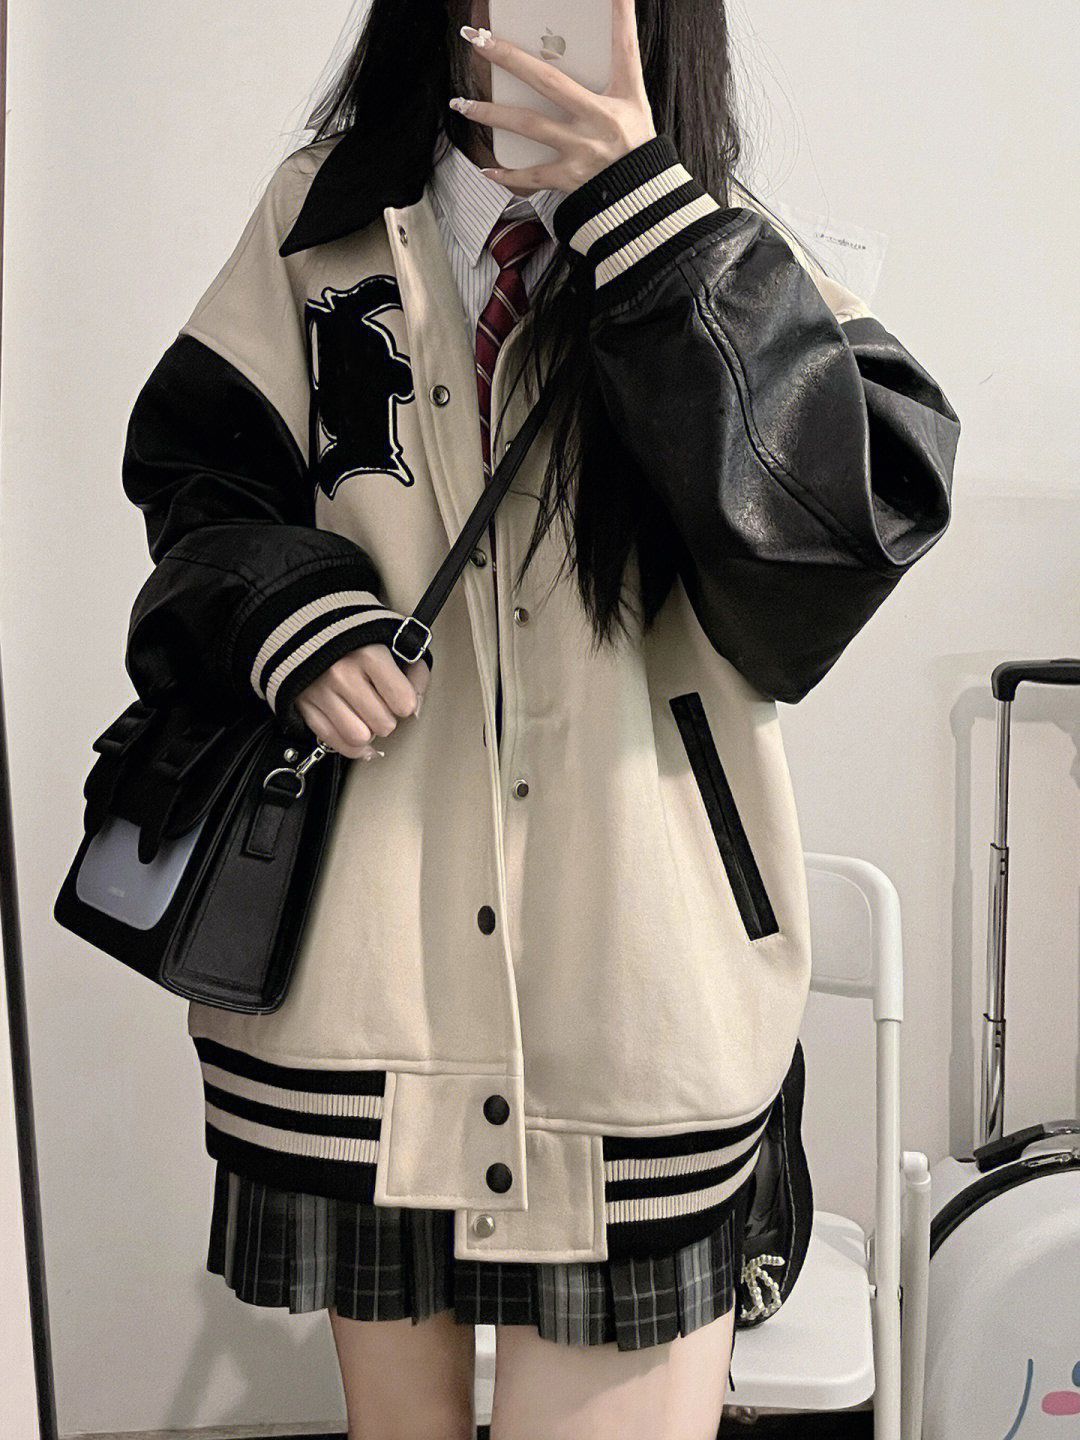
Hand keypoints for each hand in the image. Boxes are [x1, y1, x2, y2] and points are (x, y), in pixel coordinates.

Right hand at [295, 644, 429, 760]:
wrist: (307, 622)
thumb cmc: (355, 632)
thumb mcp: (391, 638)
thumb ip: (413, 669)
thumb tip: (417, 706)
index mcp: (369, 654)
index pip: (404, 703)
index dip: (407, 703)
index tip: (401, 696)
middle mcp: (342, 674)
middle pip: (383, 724)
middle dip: (387, 718)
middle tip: (381, 705)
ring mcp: (320, 692)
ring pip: (358, 737)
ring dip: (367, 731)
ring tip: (365, 715)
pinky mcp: (304, 704)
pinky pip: (332, 740)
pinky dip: (348, 744)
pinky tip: (356, 735)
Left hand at [453, 0, 655, 193]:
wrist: (643, 195)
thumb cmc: (635, 143)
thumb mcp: (636, 99)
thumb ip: (622, 58)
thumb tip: (616, 10)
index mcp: (617, 98)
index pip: (620, 49)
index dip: (619, 18)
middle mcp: (595, 122)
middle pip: (546, 82)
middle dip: (509, 58)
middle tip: (478, 40)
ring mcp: (580, 152)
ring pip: (528, 126)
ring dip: (490, 113)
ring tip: (462, 104)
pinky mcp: (570, 179)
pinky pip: (532, 176)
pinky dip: (507, 173)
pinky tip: (486, 168)